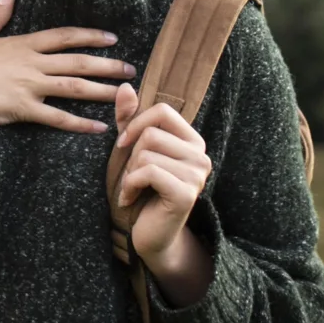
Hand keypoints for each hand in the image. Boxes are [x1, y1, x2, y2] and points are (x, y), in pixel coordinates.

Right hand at [0, 0, 135, 139]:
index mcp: (21, 44)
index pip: (63, 36)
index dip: (90, 36)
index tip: (111, 38)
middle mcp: (31, 64)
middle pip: (77, 62)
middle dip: (107, 65)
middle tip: (130, 69)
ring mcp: (29, 87)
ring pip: (74, 87)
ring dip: (101, 91)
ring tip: (123, 94)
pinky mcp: (23, 110)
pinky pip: (58, 118)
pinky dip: (80, 123)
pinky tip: (98, 127)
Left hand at [112, 87, 212, 304]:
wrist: (149, 235)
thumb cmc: (141, 191)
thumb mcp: (131, 151)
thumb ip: (130, 120)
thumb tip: (124, 86)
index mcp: (191, 140)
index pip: (162, 110)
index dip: (135, 124)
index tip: (123, 145)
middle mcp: (200, 155)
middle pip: (151, 133)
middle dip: (130, 156)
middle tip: (132, 177)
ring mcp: (197, 175)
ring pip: (147, 153)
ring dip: (129, 173)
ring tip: (133, 188)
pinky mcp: (186, 193)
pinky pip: (148, 172)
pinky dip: (130, 185)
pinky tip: (130, 199)